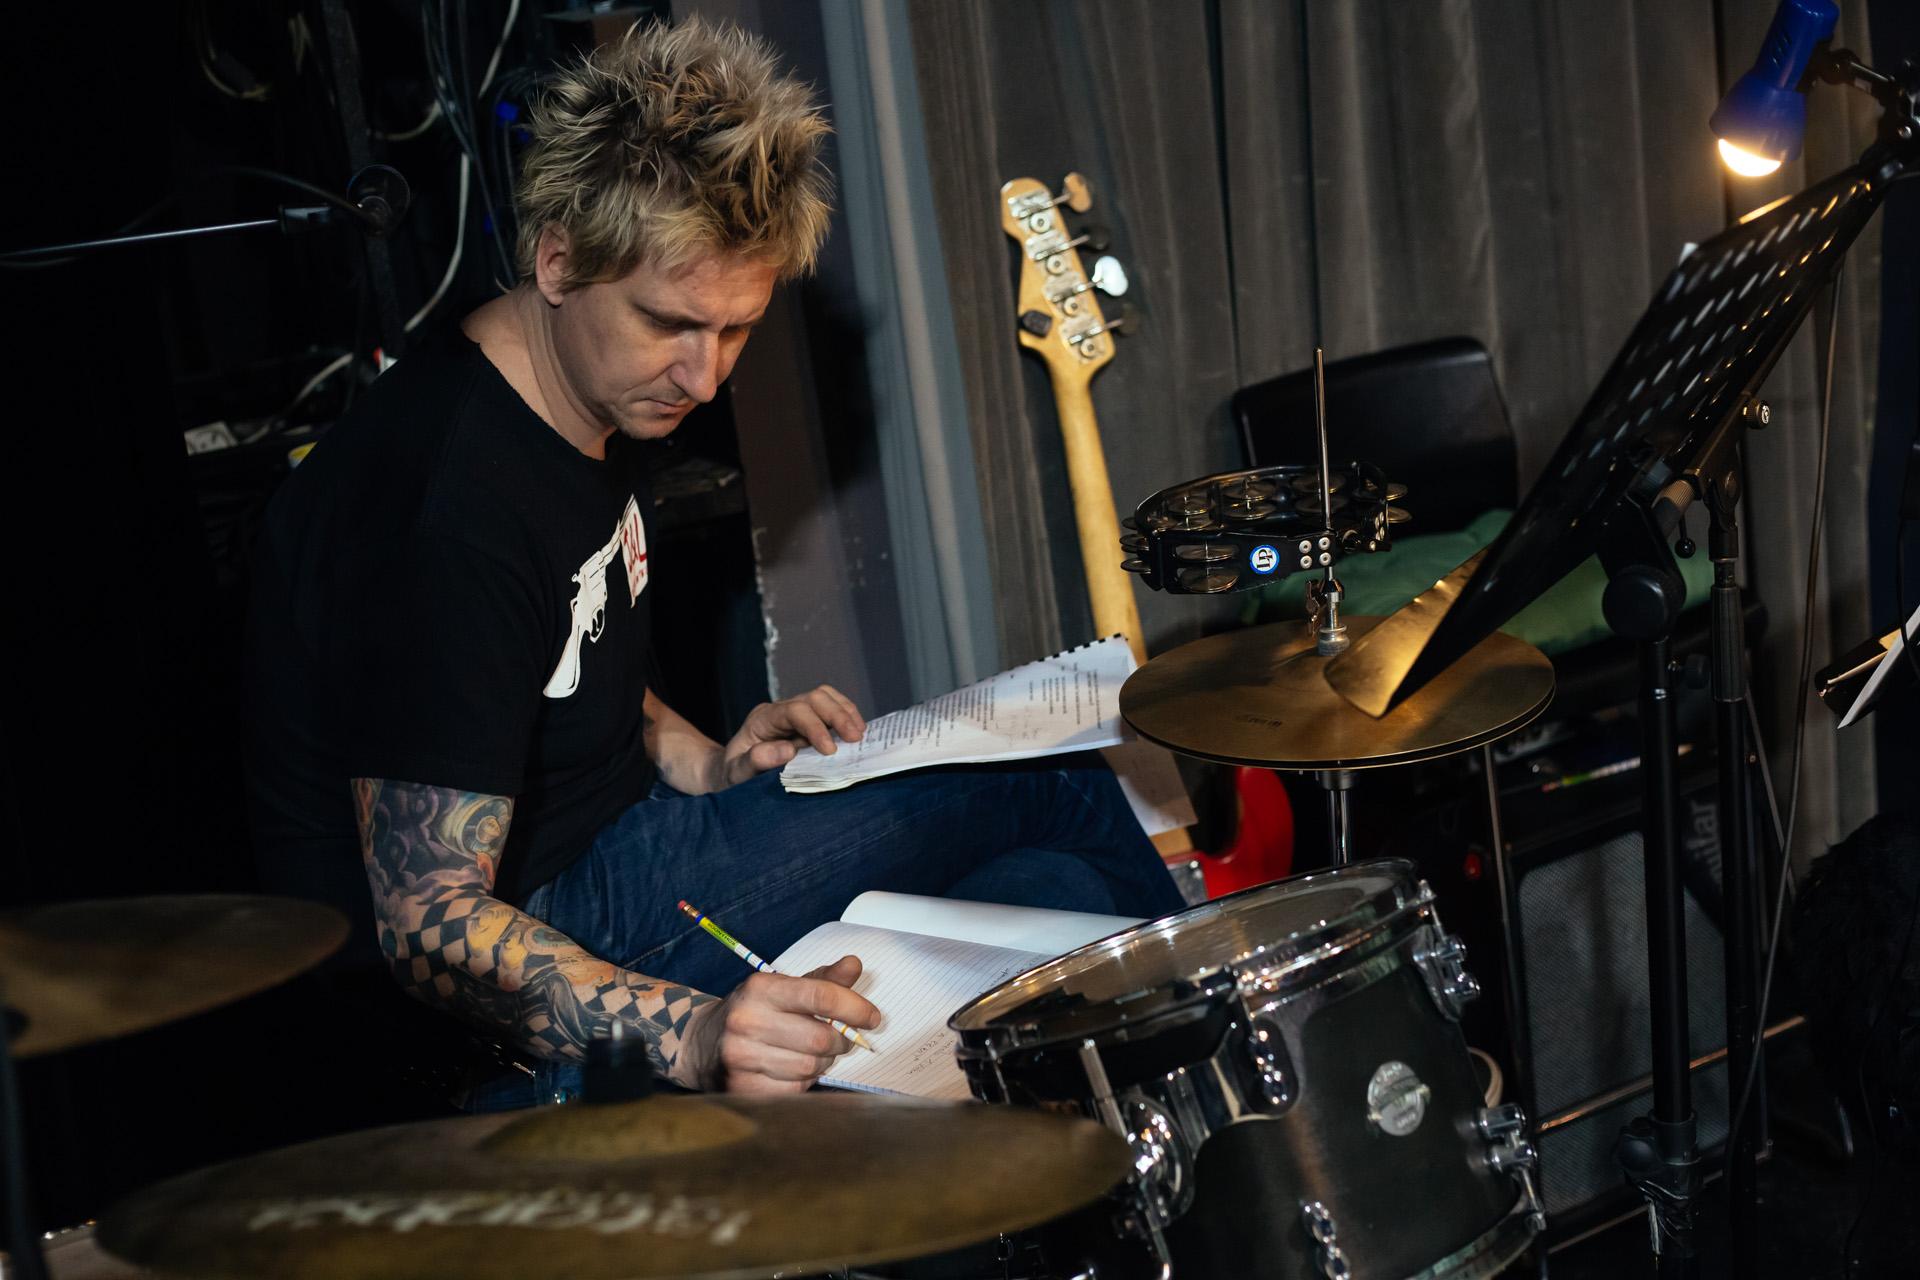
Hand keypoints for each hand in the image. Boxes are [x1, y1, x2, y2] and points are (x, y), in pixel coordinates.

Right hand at [670, 956, 878, 1093]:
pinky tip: (792, 1070)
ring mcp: (741, 1057)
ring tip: (812, 1052)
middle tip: (840, 1038)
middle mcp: (747, 1021)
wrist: (700, 1043)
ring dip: (822, 1062)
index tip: (873, 1018)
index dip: (854, 1007)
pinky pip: (795, 1090)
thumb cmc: (754, 1012)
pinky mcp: (741, 1088)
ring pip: (810, 1067)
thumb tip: (854, 965)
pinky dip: (803, 1082)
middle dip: (840, 1040)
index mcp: (760, 989)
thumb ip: (822, 979)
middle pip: (820, 1037)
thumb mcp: (782, 988)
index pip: (819, 996)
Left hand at [715, 684, 865, 787]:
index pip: (794, 710)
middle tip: (856, 738)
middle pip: (814, 697)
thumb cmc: (731, 776)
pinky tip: (857, 734)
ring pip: (825, 697)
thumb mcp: (735, 774)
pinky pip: (831, 710)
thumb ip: (754, 762)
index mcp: (763, 719)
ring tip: (861, 734)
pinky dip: (846, 717)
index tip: (830, 750)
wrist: (729, 774)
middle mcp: (781, 711)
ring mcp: (796, 714)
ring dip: (846, 712)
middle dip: (837, 715)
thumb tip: (787, 751)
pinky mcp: (808, 723)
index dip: (815, 726)